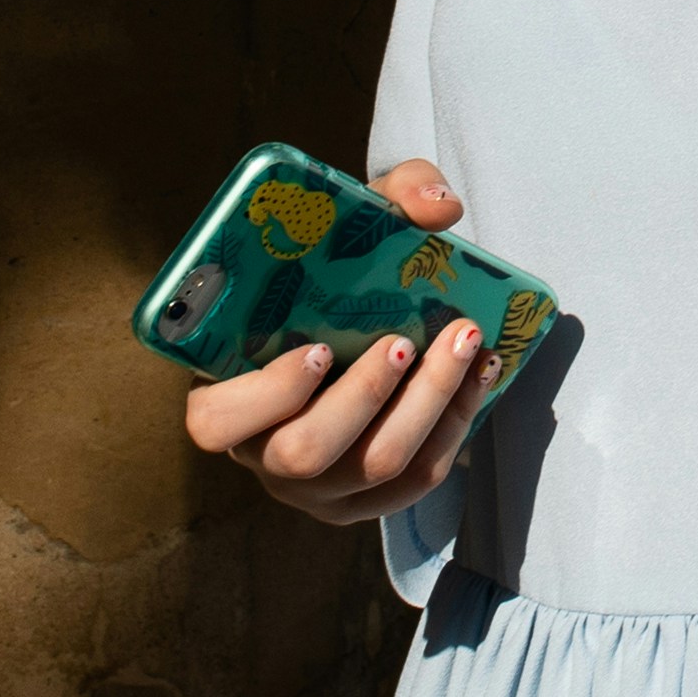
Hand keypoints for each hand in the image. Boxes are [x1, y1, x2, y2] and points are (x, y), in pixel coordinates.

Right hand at [179, 159, 492, 525]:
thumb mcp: (345, 226)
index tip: (318, 348)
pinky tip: (481, 374)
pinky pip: (415, 482)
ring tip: (463, 345)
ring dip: (427, 406)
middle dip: (366, 396)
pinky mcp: (367, 501)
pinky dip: (456, 425)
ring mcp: (316, 489)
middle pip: (306, 452)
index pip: (216, 420)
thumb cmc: (330, 278)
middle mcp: (262, 454)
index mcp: (225, 395)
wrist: (355, 320)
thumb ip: (389, 195)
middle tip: (406, 341)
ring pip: (373, 469)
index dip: (267, 393)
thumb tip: (440, 207)